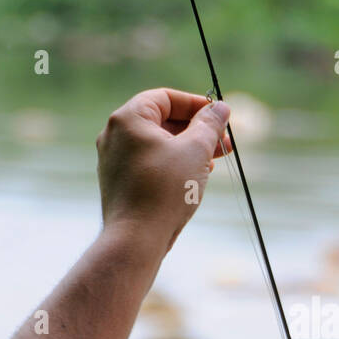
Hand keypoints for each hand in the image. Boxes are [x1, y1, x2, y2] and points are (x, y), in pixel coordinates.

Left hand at [96, 88, 231, 253]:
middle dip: (196, 130)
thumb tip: (220, 107)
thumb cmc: (164, 191)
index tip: (219, 116)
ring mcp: (114, 160)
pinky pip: (150, 164)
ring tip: (214, 162)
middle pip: (162, 121)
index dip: (196, 104)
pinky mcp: (119, 182)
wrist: (136, 240)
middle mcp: (115, 136)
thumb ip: (209, 124)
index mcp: (129, 119)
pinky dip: (172, 165)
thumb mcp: (196, 151)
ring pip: (158, 144)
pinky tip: (194, 178)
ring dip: (188, 149)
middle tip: (224, 142)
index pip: (166, 98)